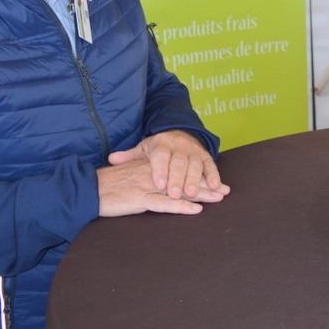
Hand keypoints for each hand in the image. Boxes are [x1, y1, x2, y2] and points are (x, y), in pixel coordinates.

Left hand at [109, 130, 226, 199]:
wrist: (179, 134)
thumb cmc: (157, 149)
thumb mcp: (142, 150)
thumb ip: (129, 156)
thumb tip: (112, 159)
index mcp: (161, 142)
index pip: (160, 156)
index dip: (160, 169)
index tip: (159, 184)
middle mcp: (179, 144)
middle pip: (179, 162)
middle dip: (177, 178)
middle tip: (175, 194)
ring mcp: (194, 149)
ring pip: (195, 164)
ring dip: (195, 180)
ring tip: (192, 194)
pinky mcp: (206, 155)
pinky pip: (211, 165)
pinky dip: (214, 175)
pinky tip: (216, 187)